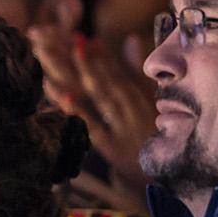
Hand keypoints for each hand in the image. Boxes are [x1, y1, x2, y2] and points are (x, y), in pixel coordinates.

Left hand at [30, 29, 153, 193]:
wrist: (168, 179)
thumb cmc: (157, 138)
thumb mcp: (152, 105)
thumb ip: (138, 72)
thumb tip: (130, 40)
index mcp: (140, 96)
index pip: (115, 70)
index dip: (96, 52)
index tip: (76, 36)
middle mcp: (133, 108)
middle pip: (101, 78)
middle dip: (76, 56)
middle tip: (50, 37)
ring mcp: (123, 127)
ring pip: (96, 95)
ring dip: (74, 73)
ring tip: (49, 53)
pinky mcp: (113, 148)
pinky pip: (94, 126)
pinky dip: (79, 110)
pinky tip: (62, 95)